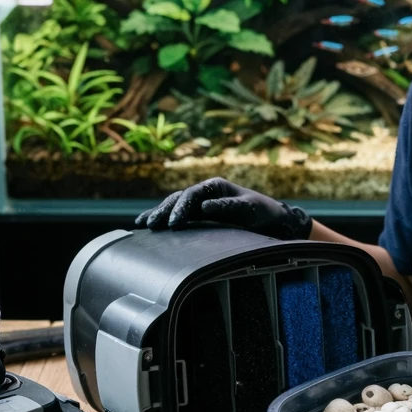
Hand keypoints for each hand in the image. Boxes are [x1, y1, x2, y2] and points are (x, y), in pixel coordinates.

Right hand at [134, 177, 312, 239]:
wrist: (268, 217)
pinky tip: (146, 224)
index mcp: (215, 186)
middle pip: (178, 198)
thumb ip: (227, 206)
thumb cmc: (260, 211)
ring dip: (158, 214)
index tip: (174, 222)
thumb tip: (204, 207)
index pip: (192, 194)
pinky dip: (162, 218)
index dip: (181, 207)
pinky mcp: (197, 213)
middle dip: (164, 211)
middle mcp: (204, 192)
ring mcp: (199, 202)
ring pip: (173, 205)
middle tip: (153, 225)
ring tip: (143, 224)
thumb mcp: (248, 208)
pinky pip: (176, 214)